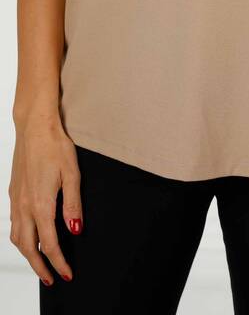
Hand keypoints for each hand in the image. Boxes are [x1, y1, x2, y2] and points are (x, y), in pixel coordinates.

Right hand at [8, 114, 82, 285]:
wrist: (34, 127)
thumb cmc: (55, 146)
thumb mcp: (72, 174)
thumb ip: (73, 204)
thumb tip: (76, 229)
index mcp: (40, 204)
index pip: (50, 243)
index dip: (59, 262)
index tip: (67, 273)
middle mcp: (24, 206)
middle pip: (28, 247)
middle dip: (40, 267)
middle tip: (52, 279)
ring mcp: (16, 200)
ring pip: (17, 237)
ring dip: (28, 254)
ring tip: (41, 263)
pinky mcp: (13, 193)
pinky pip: (13, 224)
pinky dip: (21, 238)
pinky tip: (30, 236)